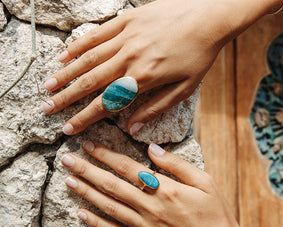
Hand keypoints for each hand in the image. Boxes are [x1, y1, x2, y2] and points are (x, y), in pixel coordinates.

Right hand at [42, 0, 277, 135]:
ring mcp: (126, 37)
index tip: (69, 129)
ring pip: (88, 59)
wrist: (208, 16)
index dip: (85, 118)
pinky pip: (96, 34)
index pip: (106, 104)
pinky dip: (78, 46)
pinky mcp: (126, 20)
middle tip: (47, 109)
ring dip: (66, 74)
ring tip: (48, 86)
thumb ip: (155, 109)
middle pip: (90, 82)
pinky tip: (64, 54)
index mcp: (143, 79)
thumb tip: (132, 128)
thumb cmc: (198, 55)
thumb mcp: (183, 89)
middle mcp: (129, 58)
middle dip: (66, 98)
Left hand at [61, 142, 282, 226]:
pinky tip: (82, 214)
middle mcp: (150, 208)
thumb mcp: (204, 182)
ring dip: (86, 193)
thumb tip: (152, 148)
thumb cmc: (215, 215)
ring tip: (69, 181)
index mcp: (165, 190)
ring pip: (108, 207)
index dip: (106, 155)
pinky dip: (96, 223)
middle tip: (67, 159)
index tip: (90, 146)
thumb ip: (176, 164)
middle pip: (111, 186)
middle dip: (87, 171)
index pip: (128, 168)